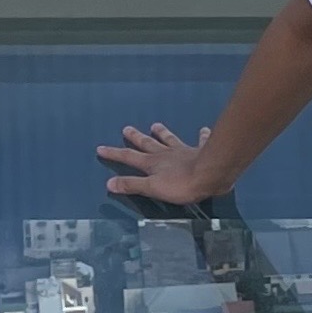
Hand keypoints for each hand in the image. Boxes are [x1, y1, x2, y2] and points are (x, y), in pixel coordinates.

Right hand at [98, 122, 220, 205]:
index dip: (114, 153)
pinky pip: (200, 141)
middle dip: (135, 138)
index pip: (128, 157)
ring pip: (169, 139)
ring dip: (162, 133)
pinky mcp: (201, 151)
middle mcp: (165, 154)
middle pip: (147, 144)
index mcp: (152, 163)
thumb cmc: (181, 184)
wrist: (210, 174)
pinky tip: (203, 130)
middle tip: (127, 128)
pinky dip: (201, 136)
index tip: (101, 148)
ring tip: (156, 125)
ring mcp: (183, 151)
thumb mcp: (152, 188)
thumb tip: (109, 183)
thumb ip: (132, 185)